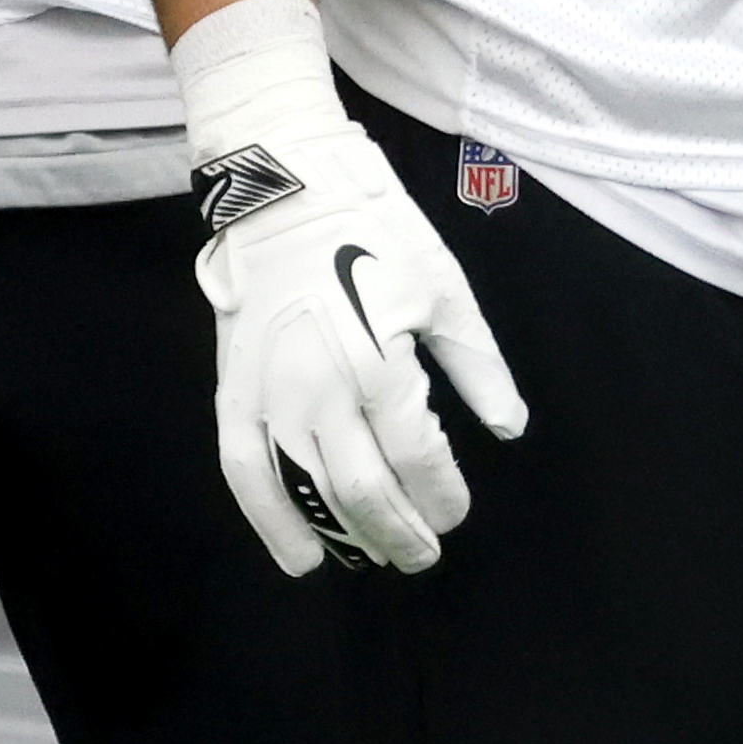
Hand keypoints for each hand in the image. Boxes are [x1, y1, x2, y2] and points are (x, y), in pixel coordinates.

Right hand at [175, 0, 527, 575]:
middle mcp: (322, 391)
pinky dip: (270, 523)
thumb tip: (508, 429)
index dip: (442, 497)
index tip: (455, 512)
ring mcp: (271, 396)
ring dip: (347, 537)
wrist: (283, 187)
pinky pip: (244, 473)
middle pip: (366, 492)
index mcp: (381, 362)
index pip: (418, 459)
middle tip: (424, 553)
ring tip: (374, 556)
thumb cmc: (373, 229)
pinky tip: (299, 555)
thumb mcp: (443, 288)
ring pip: (309, 494)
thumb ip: (478, 365)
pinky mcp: (233, 392)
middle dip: (402, 532)